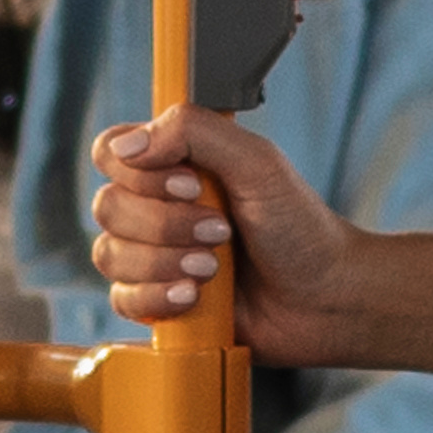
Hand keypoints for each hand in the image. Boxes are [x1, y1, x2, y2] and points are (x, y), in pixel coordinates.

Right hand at [88, 111, 432, 371]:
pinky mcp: (156, 301)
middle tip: (221, 232)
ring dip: (164, 262)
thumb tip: (129, 144)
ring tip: (213, 268)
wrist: (325, 298)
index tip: (192, 184)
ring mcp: (153, 255)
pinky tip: (194, 297)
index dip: (139, 171)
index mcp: (173, 164)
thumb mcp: (256, 162)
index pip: (111, 152)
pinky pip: (121, 299)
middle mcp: (155, 206)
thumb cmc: (300, 227)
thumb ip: (194, 131)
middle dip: (166, 224)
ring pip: (109, 254)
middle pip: (107, 206)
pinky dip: (158, 298)